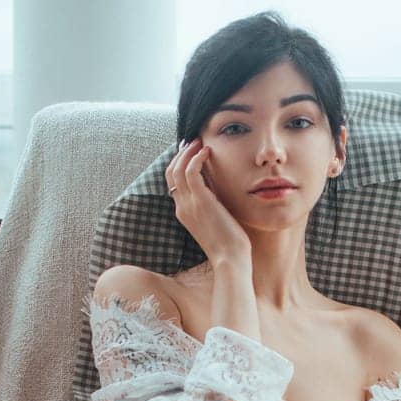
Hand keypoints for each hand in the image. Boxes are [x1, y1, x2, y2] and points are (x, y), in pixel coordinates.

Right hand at [165, 137, 252, 268]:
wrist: (230, 259)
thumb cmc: (229, 243)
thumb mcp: (216, 219)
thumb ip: (211, 202)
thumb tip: (216, 184)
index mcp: (183, 212)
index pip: (172, 181)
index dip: (179, 163)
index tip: (191, 151)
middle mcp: (181, 207)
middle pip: (170, 172)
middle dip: (181, 153)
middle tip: (194, 141)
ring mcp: (188, 204)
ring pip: (177, 169)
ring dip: (188, 152)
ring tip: (200, 142)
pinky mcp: (200, 201)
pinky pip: (190, 172)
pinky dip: (197, 158)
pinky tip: (207, 152)